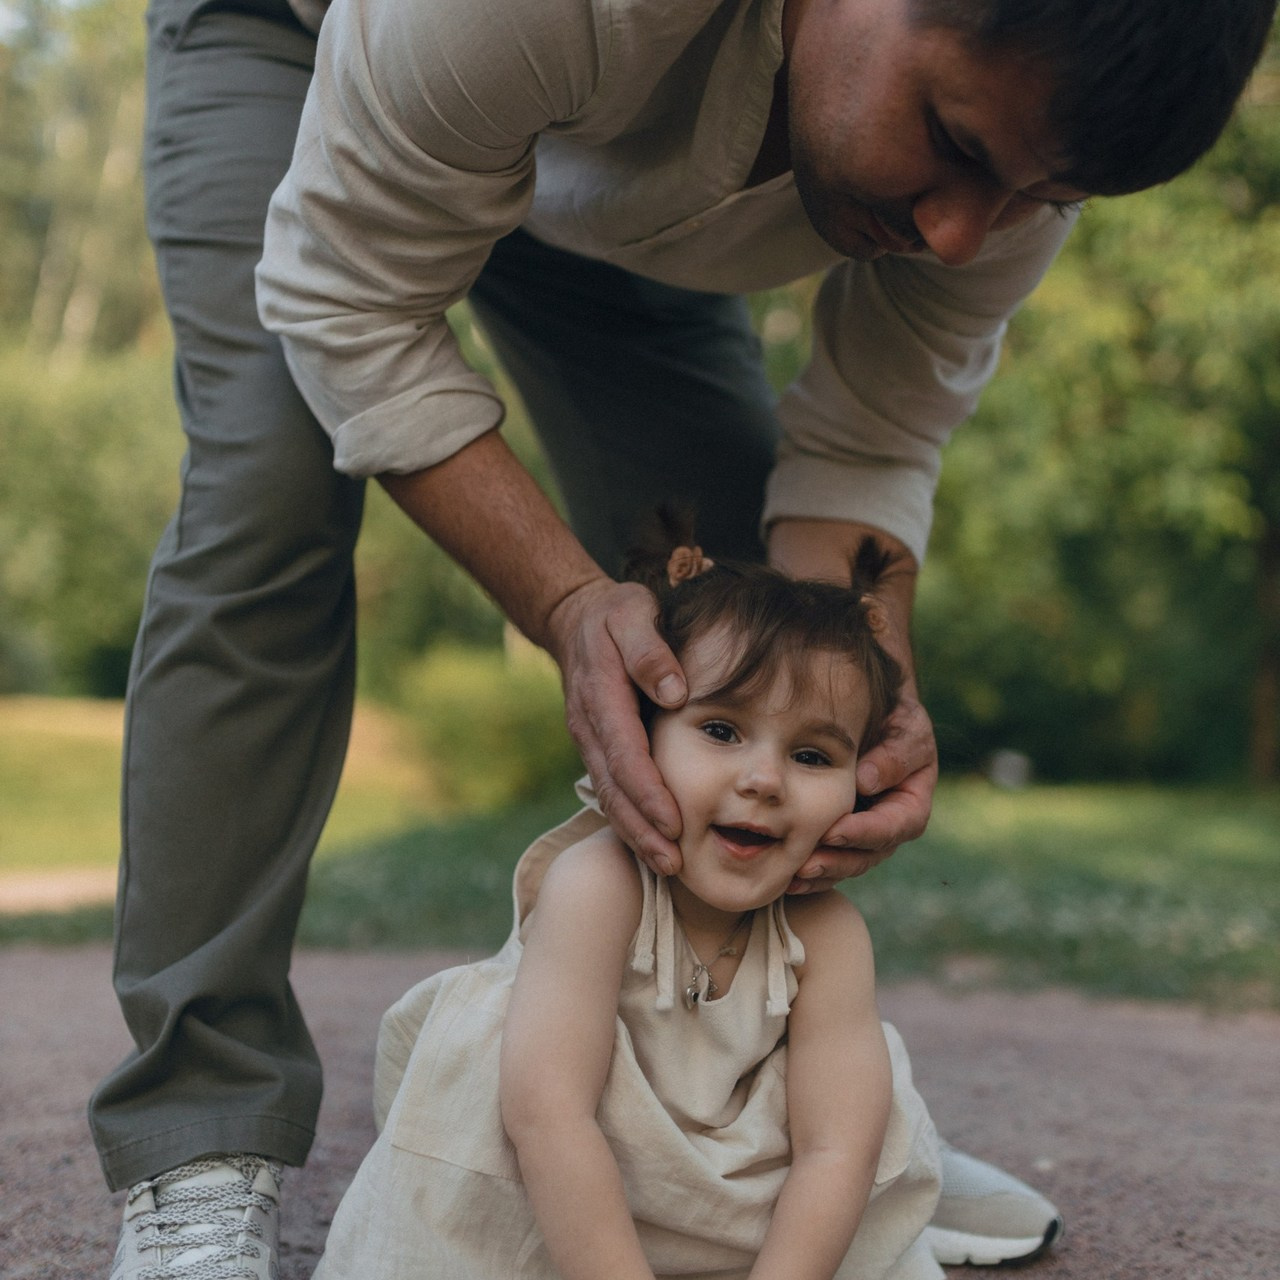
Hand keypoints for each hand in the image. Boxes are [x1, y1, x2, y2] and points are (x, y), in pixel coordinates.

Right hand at [545, 577, 686, 874]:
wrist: (576, 618)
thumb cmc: (616, 613)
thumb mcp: (633, 613)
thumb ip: (650, 650)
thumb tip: (675, 693)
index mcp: (601, 694)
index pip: (625, 753)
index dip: (648, 792)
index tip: (673, 822)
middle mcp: (589, 725)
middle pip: (614, 788)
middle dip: (642, 829)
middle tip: (674, 864)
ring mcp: (589, 739)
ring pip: (609, 795)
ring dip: (636, 833)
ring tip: (668, 866)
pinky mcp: (595, 747)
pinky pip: (610, 788)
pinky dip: (629, 819)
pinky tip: (653, 843)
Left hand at [787, 690, 936, 892]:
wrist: (872, 717)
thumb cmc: (895, 717)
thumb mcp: (906, 727)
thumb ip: (895, 753)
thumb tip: (867, 782)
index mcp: (911, 806)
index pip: (893, 827)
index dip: (864, 833)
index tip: (835, 832)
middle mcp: (889, 828)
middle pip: (867, 855)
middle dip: (837, 862)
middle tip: (806, 865)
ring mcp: (863, 836)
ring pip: (846, 863)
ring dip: (821, 873)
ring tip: (793, 876)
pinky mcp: (839, 836)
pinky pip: (827, 859)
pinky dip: (809, 872)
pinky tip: (786, 878)